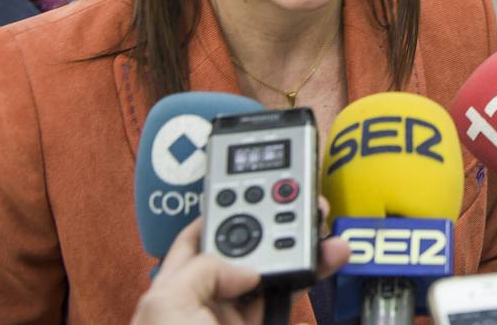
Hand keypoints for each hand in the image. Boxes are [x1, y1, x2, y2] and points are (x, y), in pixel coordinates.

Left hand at [131, 207, 350, 324]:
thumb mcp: (166, 308)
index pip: (197, 235)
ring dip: (304, 245)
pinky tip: (330, 255)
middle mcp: (206, 301)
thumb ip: (202, 269)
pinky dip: (314, 273)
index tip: (254, 184)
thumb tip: (243, 268)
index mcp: (173, 288)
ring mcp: (238, 319)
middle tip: (303, 201)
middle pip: (246, 246)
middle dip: (275, 221)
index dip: (223, 207)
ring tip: (326, 225)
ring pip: (276, 270)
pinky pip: (293, 295)